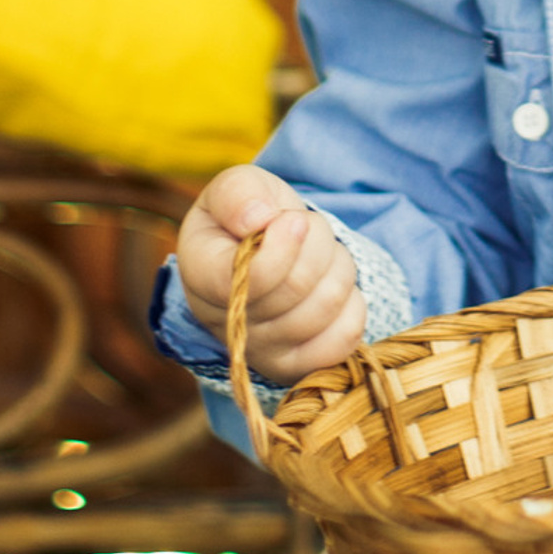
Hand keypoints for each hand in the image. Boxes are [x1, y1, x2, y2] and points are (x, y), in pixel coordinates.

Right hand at [175, 166, 365, 384]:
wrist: (268, 248)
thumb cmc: (251, 215)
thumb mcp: (238, 186)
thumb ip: (238, 193)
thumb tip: (257, 220)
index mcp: (201, 275)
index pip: (246, 280)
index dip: (282, 248)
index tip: (294, 217)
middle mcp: (226, 324)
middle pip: (296, 288)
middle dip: (316, 243)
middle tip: (307, 227)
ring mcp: (261, 352)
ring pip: (325, 307)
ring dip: (336, 265)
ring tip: (318, 253)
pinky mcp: (296, 367)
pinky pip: (344, 337)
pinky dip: (351, 302)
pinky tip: (331, 285)